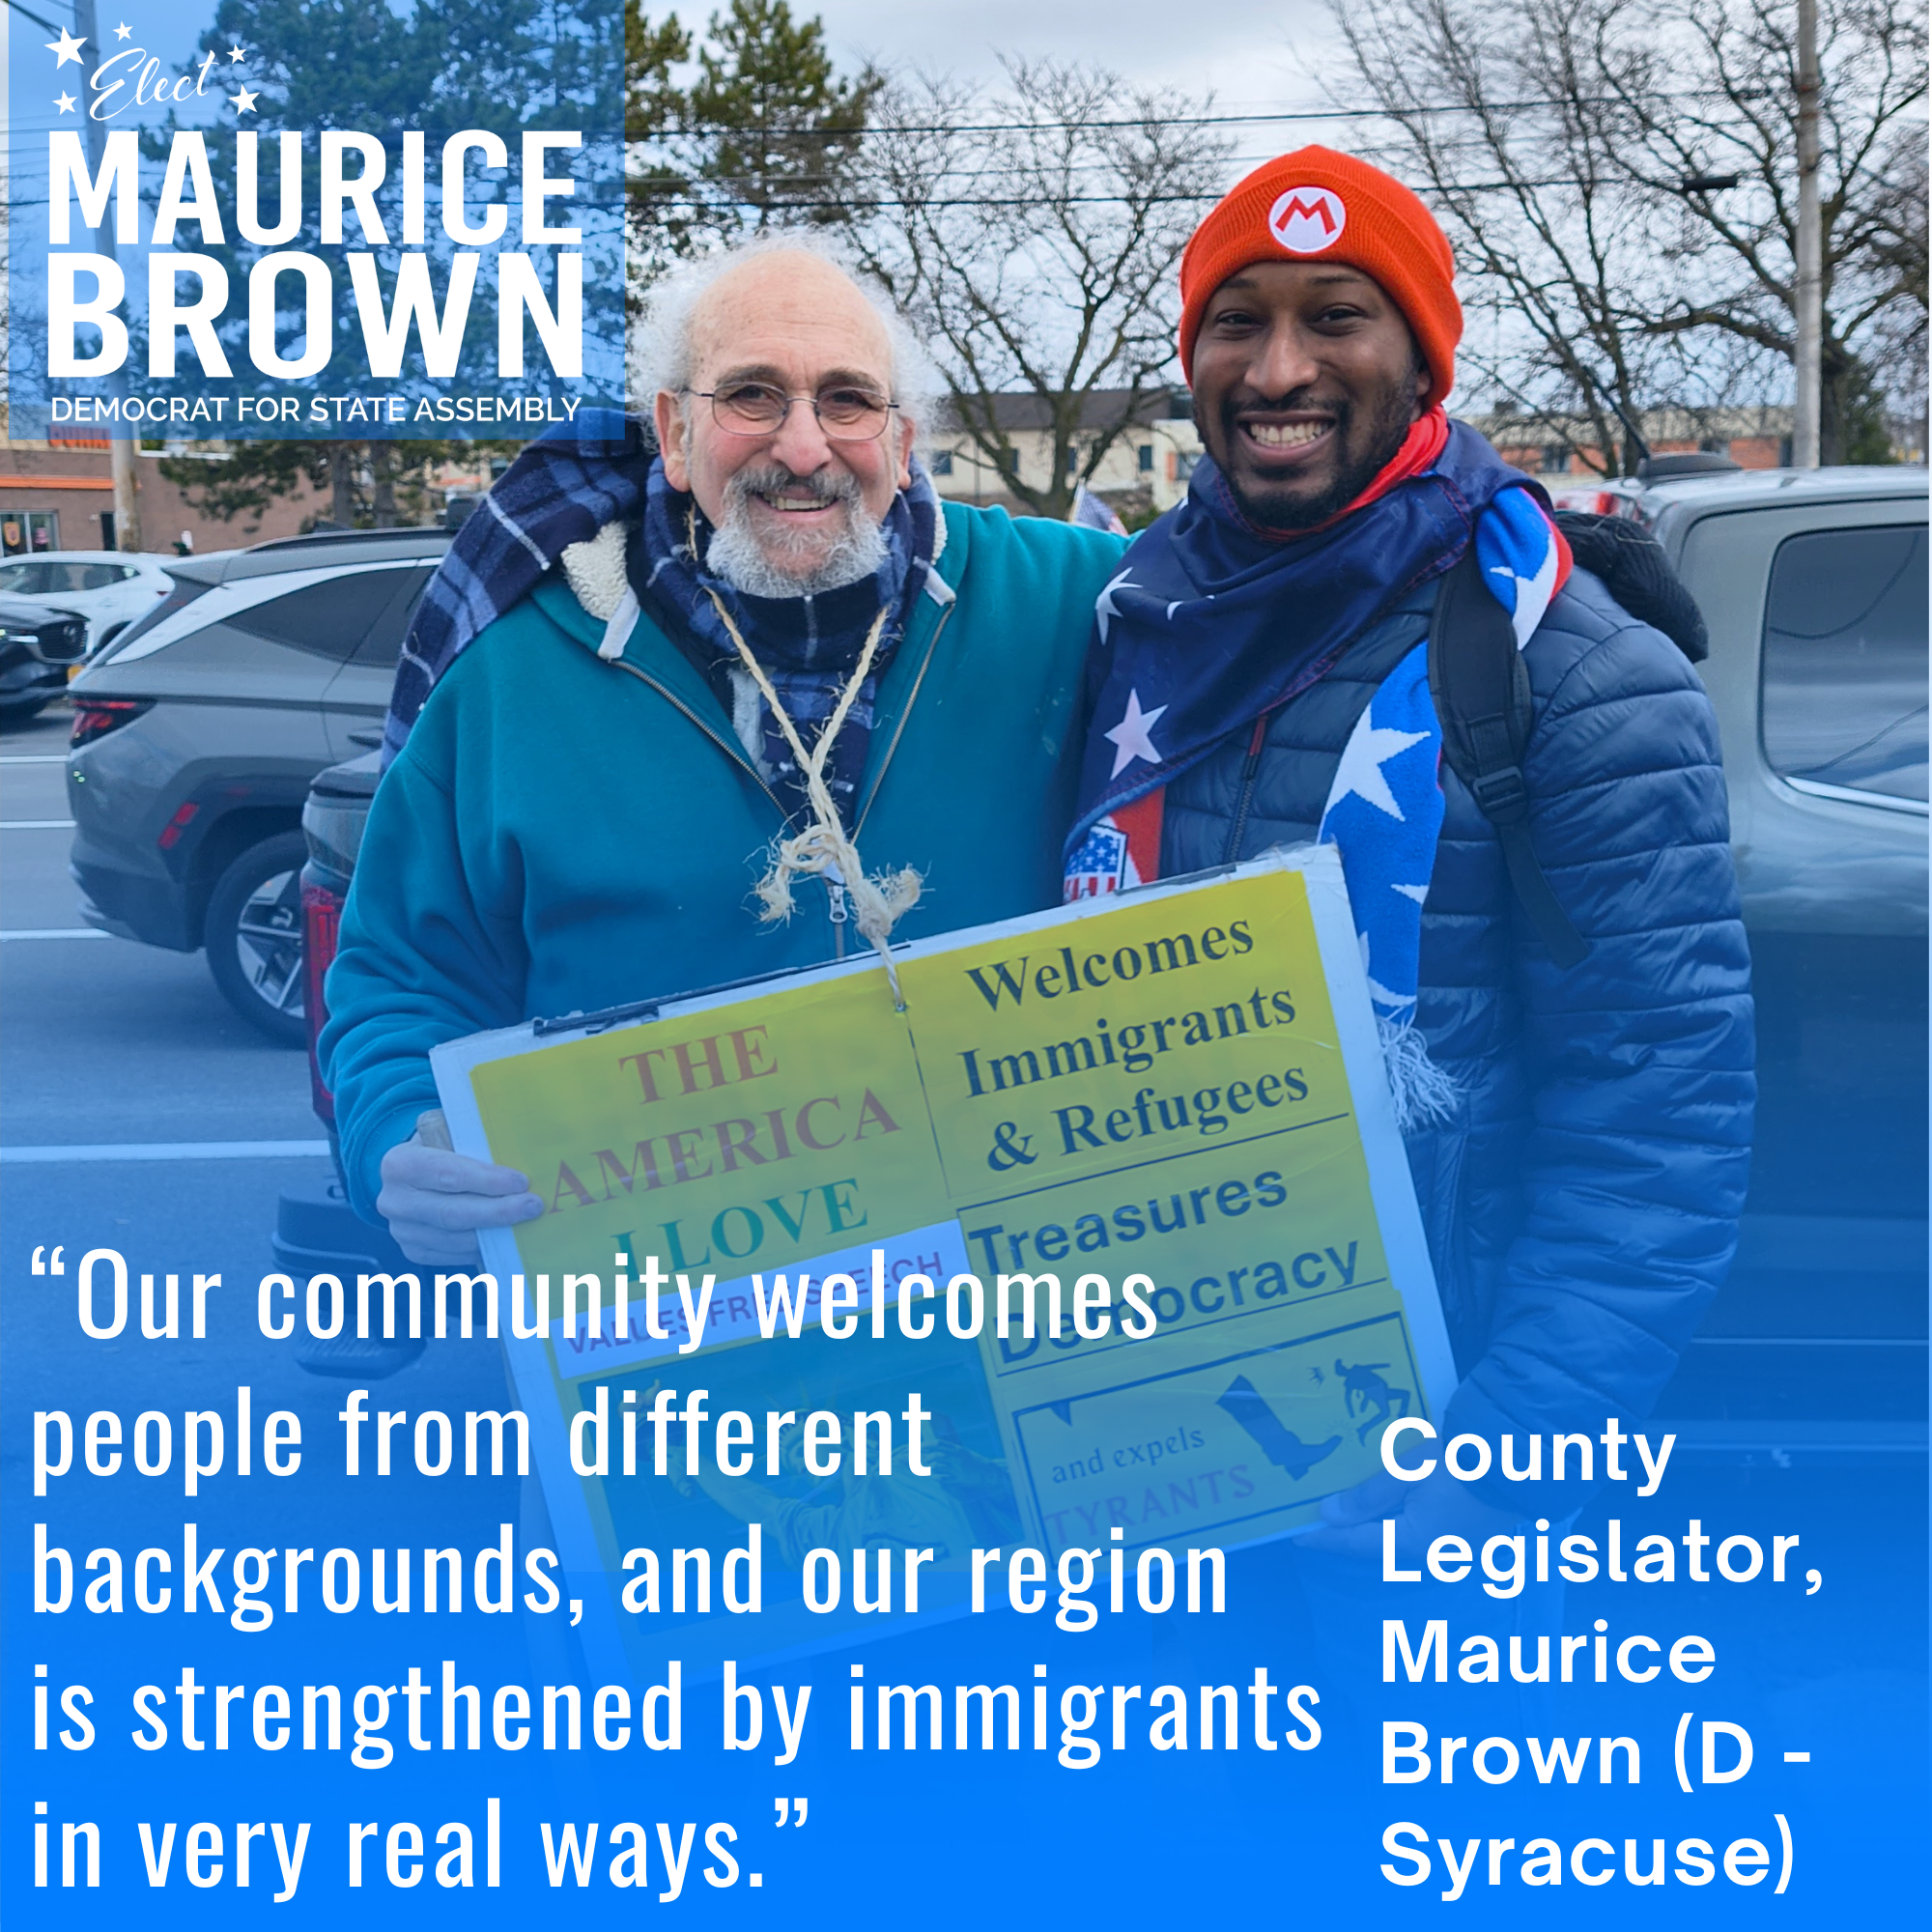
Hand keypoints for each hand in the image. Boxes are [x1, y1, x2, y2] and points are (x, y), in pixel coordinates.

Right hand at [376, 1130, 542, 1265]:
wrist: (412, 1174)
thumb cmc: (440, 1149)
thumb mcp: (448, 1133)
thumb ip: (472, 1140)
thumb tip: (517, 1149)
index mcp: (400, 1164)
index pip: (448, 1174)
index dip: (486, 1180)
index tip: (521, 1182)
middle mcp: (394, 1200)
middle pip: (452, 1213)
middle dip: (498, 1211)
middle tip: (532, 1206)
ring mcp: (401, 1230)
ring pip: (455, 1238)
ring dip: (494, 1233)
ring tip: (526, 1222)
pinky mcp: (413, 1250)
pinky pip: (453, 1255)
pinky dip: (482, 1248)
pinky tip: (505, 1237)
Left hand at [1299, 1464, 1522, 1563]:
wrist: (1522, 1461)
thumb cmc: (1462, 1463)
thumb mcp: (1408, 1471)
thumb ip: (1367, 1496)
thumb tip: (1330, 1515)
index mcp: (1415, 1544)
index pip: (1356, 1543)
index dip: (1325, 1539)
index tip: (1298, 1538)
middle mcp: (1434, 1557)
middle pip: (1379, 1546)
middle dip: (1351, 1534)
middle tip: (1322, 1520)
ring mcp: (1456, 1551)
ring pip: (1403, 1542)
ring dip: (1378, 1527)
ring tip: (1353, 1512)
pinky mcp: (1471, 1539)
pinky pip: (1425, 1536)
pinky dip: (1403, 1523)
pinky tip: (1394, 1507)